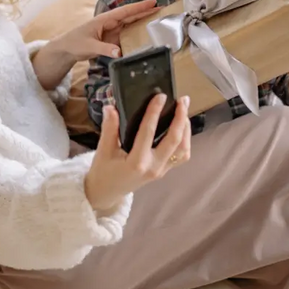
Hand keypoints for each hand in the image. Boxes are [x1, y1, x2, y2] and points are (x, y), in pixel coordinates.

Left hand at [33, 0, 157, 89]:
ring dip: (143, 22)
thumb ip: (104, 49)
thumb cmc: (75, 43)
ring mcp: (112, 31)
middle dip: (145, 12)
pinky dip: (137, 34)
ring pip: (131, 24)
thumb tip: (119, 53)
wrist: (66, 49)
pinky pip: (127, 35)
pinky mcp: (112, 39)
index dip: (139, 7)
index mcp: (105, 19)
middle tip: (162, 9)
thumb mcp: (89, 46)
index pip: (125, 12)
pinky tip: (147, 36)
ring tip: (158, 20)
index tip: (153, 3)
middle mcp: (110, 23)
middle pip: (131, 16)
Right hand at [84, 93, 192, 211]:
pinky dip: (185, 141)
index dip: (155, 112)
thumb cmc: (103, 172)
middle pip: (174, 140)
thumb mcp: (103, 150)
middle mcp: (153, 167)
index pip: (148, 132)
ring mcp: (161, 170)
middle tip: (182, 100)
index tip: (161, 96)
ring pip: (182, 149)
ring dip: (186, 130)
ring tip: (184, 111)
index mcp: (136, 162)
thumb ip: (109, 129)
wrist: (106, 193)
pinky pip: (180, 156)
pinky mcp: (164, 171)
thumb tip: (110, 107)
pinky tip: (182, 128)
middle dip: (181, 118)